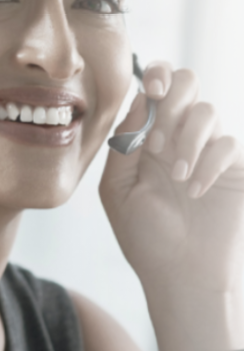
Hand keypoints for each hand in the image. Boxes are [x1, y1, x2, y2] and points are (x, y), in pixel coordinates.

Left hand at [100, 62, 243, 294]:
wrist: (179, 273)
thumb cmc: (143, 234)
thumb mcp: (118, 188)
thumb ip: (124, 144)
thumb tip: (138, 100)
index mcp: (145, 137)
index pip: (154, 88)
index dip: (156, 77)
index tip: (152, 92)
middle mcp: (176, 136)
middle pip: (186, 83)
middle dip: (173, 100)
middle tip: (159, 139)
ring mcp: (206, 150)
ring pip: (207, 111)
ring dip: (188, 139)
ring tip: (176, 176)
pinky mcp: (233, 168)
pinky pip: (228, 145)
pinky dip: (209, 164)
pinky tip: (195, 190)